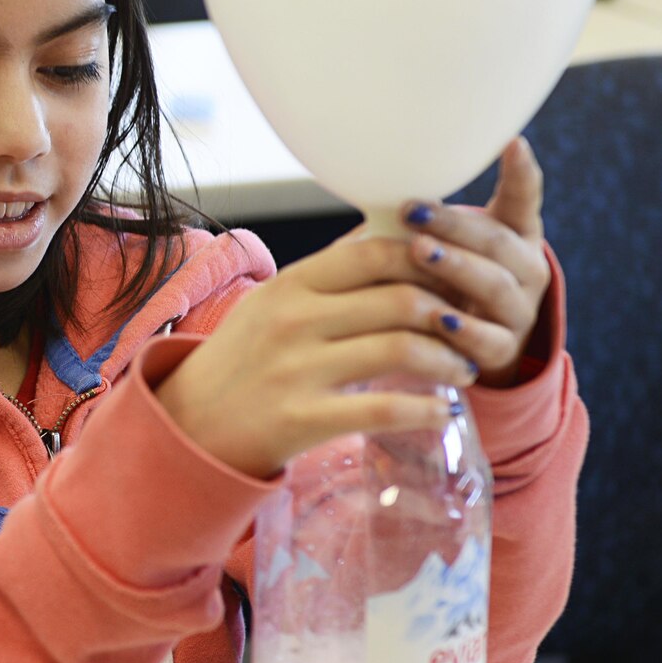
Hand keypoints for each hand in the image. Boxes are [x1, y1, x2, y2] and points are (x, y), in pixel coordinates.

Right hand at [155, 139, 550, 477]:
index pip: (375, 252)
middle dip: (450, 312)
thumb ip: (327, 274)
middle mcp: (294, 320)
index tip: (454, 276)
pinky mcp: (302, 419)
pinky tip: (443, 413)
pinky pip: (382, 409)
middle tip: (471, 327)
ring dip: (448, 359)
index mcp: (291, 284)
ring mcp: (297, 369)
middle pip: (400, 297)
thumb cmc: (241, 361)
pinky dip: (425, 410)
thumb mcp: (271, 303)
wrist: (190, 427)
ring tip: (465, 369)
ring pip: (401, 348)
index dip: (428, 259)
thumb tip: (386, 235)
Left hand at [400, 136, 550, 385]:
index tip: (513, 142)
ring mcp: (520, 310)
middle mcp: (527, 268)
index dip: (520, 173)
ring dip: (455, 266)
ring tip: (420, 251)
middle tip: (411, 211)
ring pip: (494, 286)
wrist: (476, 346)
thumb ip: (430, 221)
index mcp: (517, 233)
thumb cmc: (452, 281)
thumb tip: (373, 184)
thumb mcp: (451, 245)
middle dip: (453, 225)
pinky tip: (438, 318)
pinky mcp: (506, 349)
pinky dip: (465, 330)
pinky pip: (490, 340)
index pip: (523, 198)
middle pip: (496, 241)